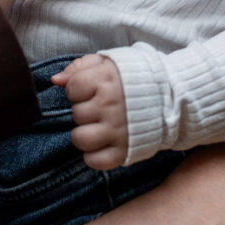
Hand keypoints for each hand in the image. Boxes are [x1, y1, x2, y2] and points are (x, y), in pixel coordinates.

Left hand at [52, 54, 127, 169]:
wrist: (169, 98)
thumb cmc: (132, 78)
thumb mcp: (107, 63)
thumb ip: (79, 67)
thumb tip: (56, 80)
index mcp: (106, 81)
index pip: (72, 88)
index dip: (77, 89)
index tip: (90, 90)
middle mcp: (111, 106)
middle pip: (76, 113)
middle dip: (84, 110)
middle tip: (99, 107)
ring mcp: (117, 131)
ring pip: (80, 139)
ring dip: (84, 133)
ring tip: (96, 126)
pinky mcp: (124, 151)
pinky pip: (95, 161)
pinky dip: (93, 155)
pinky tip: (101, 143)